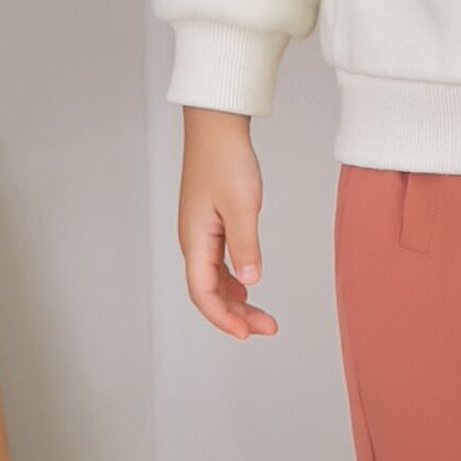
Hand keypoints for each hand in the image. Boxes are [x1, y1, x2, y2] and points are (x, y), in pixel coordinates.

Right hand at [179, 107, 276, 338]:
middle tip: (268, 327)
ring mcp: (199, 232)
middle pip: (208, 292)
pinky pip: (216, 262)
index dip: (223, 319)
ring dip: (235, 301)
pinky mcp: (208, 223)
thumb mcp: (242, 205)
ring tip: (261, 315)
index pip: (203, 294)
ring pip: (212, 279)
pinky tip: (248, 286)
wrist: (216, 126)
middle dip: (235, 316)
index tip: (247, 334)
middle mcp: (192, 241)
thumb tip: (249, 282)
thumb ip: (245, 246)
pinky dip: (232, 280)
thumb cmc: (226, 159)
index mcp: (195, 240)